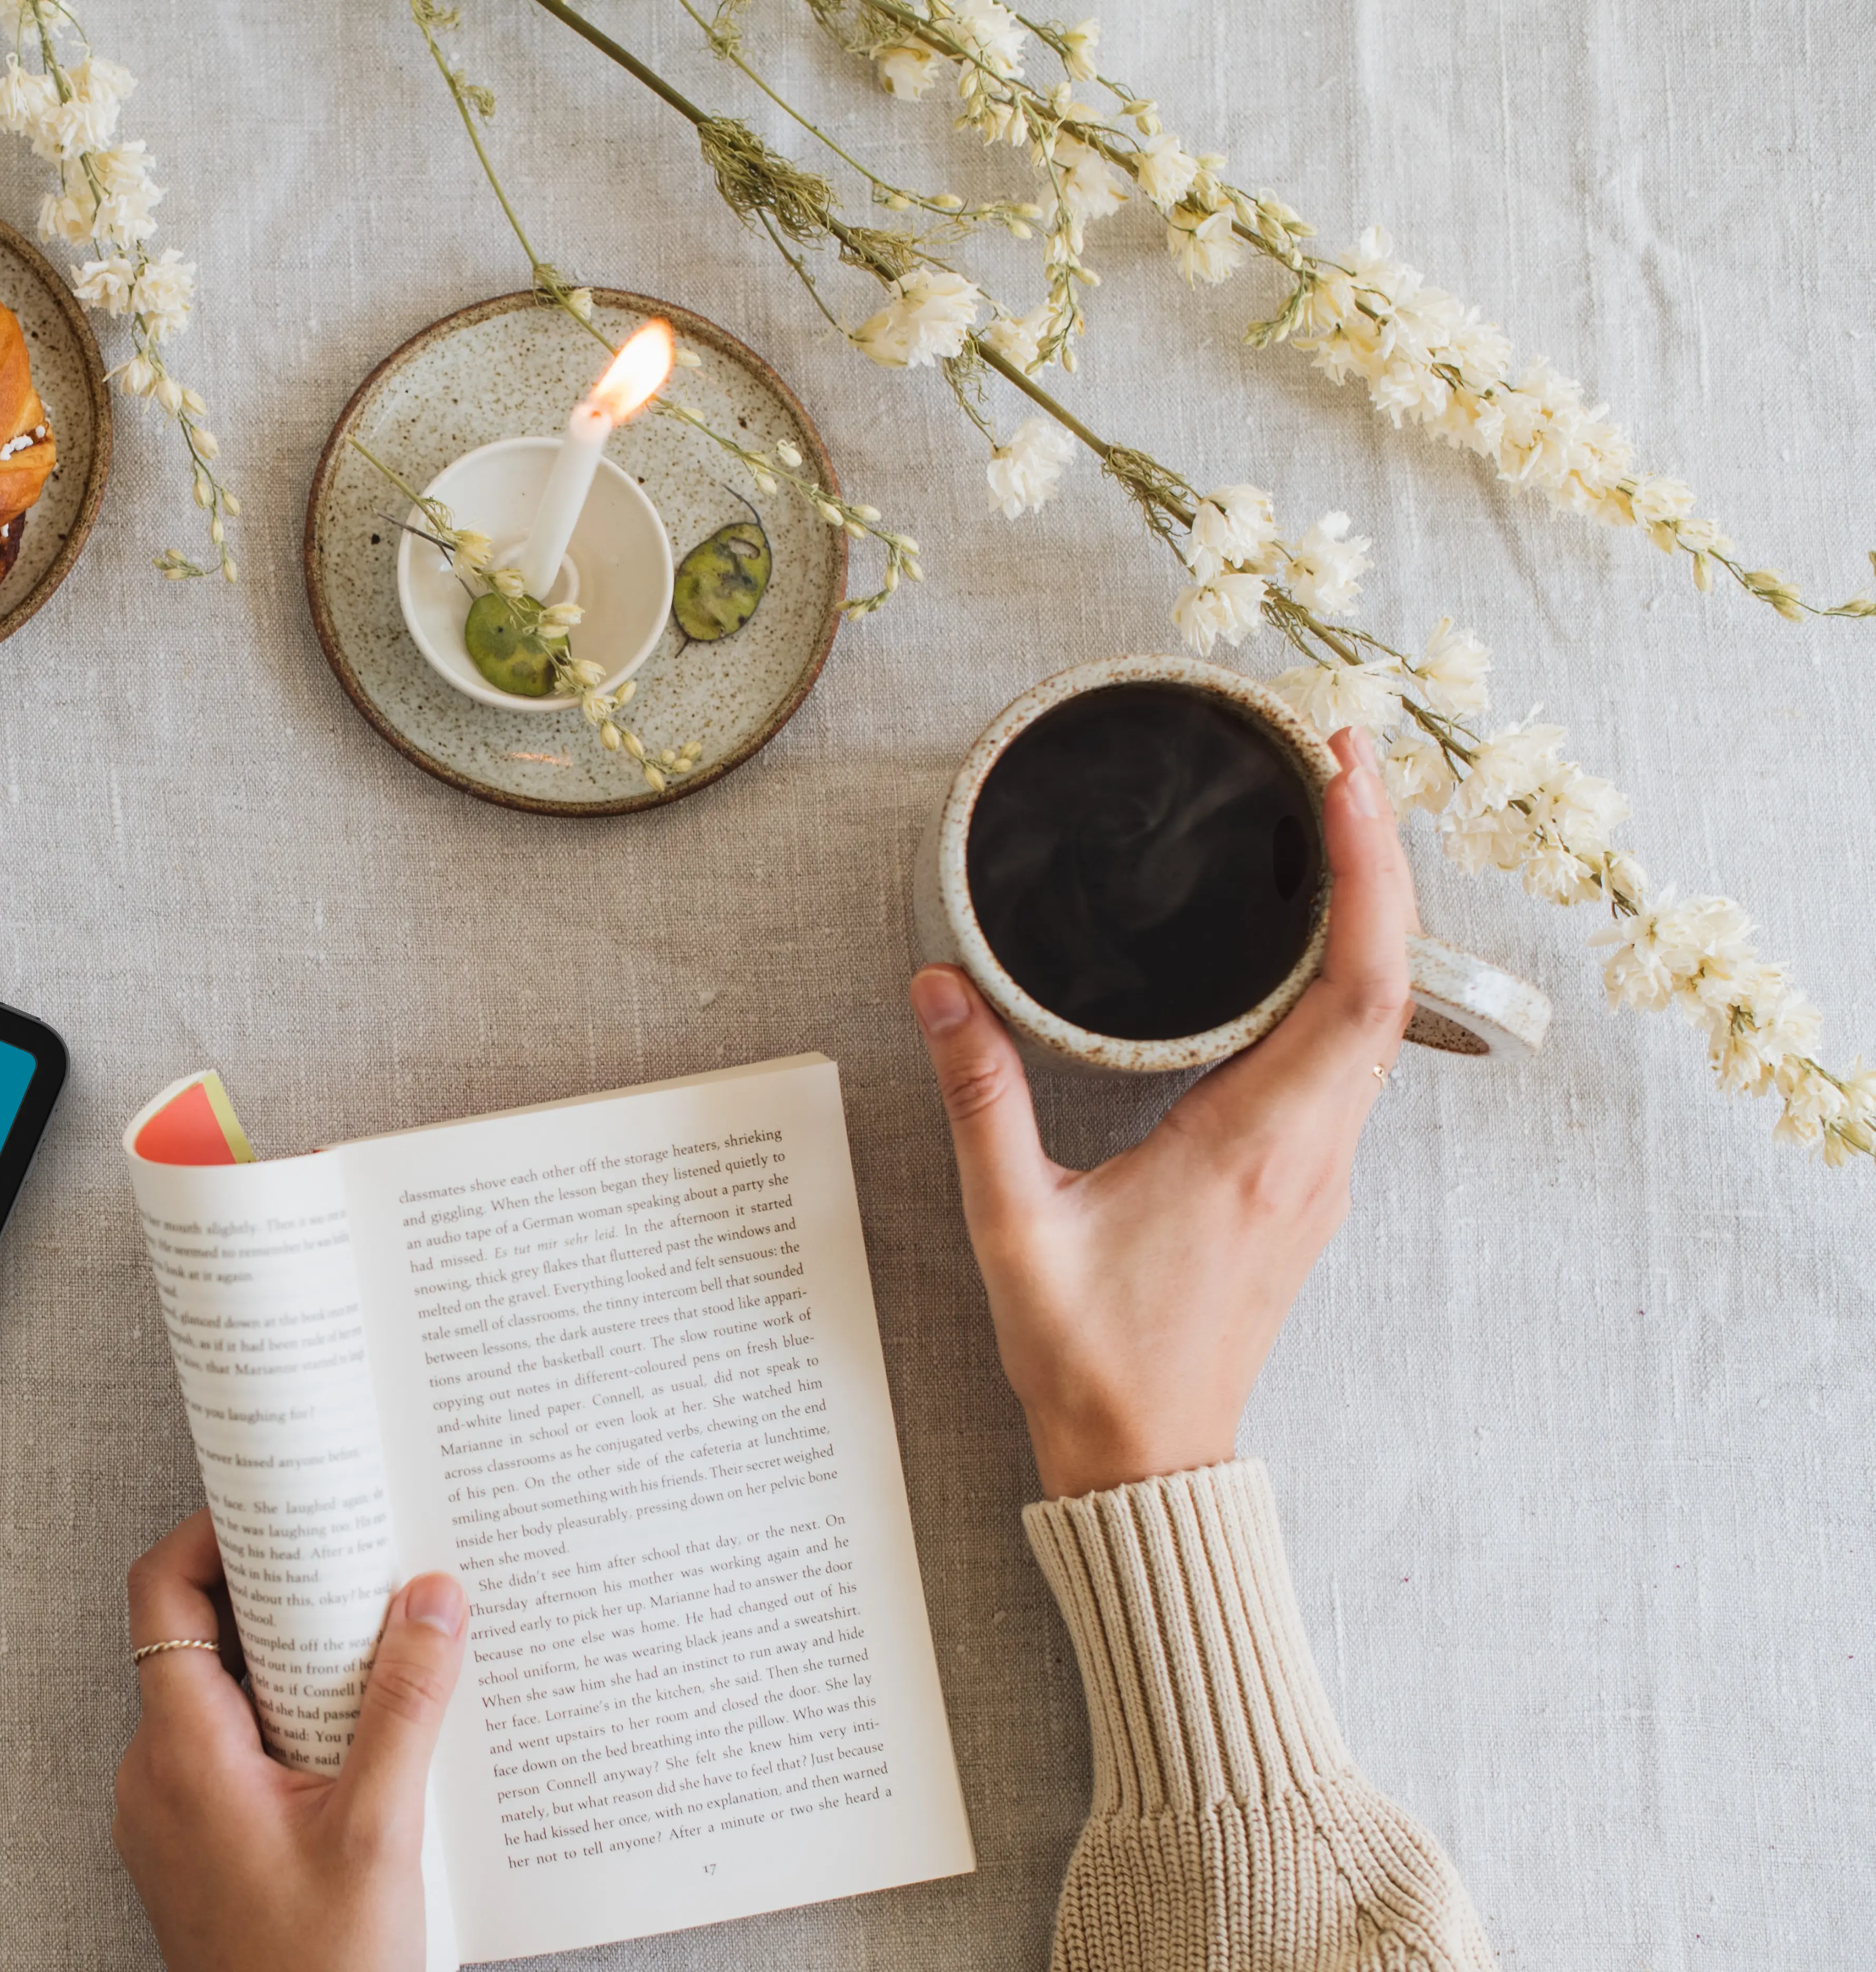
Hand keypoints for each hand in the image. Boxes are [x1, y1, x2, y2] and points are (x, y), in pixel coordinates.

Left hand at [112, 1510, 468, 1971]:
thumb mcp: (377, 1832)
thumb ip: (403, 1707)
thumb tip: (431, 1599)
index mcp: (182, 1751)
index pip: (161, 1591)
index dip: (212, 1530)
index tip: (279, 1506)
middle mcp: (156, 1773)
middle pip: (195, 1634)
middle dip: (278, 1595)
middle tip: (355, 1570)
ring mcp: (168, 1813)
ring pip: (219, 1695)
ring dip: (291, 1665)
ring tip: (375, 1654)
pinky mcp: (195, 1846)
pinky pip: (229, 1750)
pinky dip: (286, 1724)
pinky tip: (361, 1742)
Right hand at [908, 725, 1419, 1499]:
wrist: (1146, 1461)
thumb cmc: (1090, 1358)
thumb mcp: (1014, 1223)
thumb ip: (979, 1097)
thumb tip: (944, 987)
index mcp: (1259, 1149)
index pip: (1356, 987)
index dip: (1370, 874)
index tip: (1349, 781)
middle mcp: (1311, 1152)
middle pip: (1391, 981)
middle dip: (1379, 859)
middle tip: (1339, 762)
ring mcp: (1317, 1170)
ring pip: (1381, 1017)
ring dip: (1372, 914)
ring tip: (1334, 824)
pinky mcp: (1302, 1182)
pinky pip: (1352, 1054)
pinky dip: (1349, 972)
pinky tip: (1309, 938)